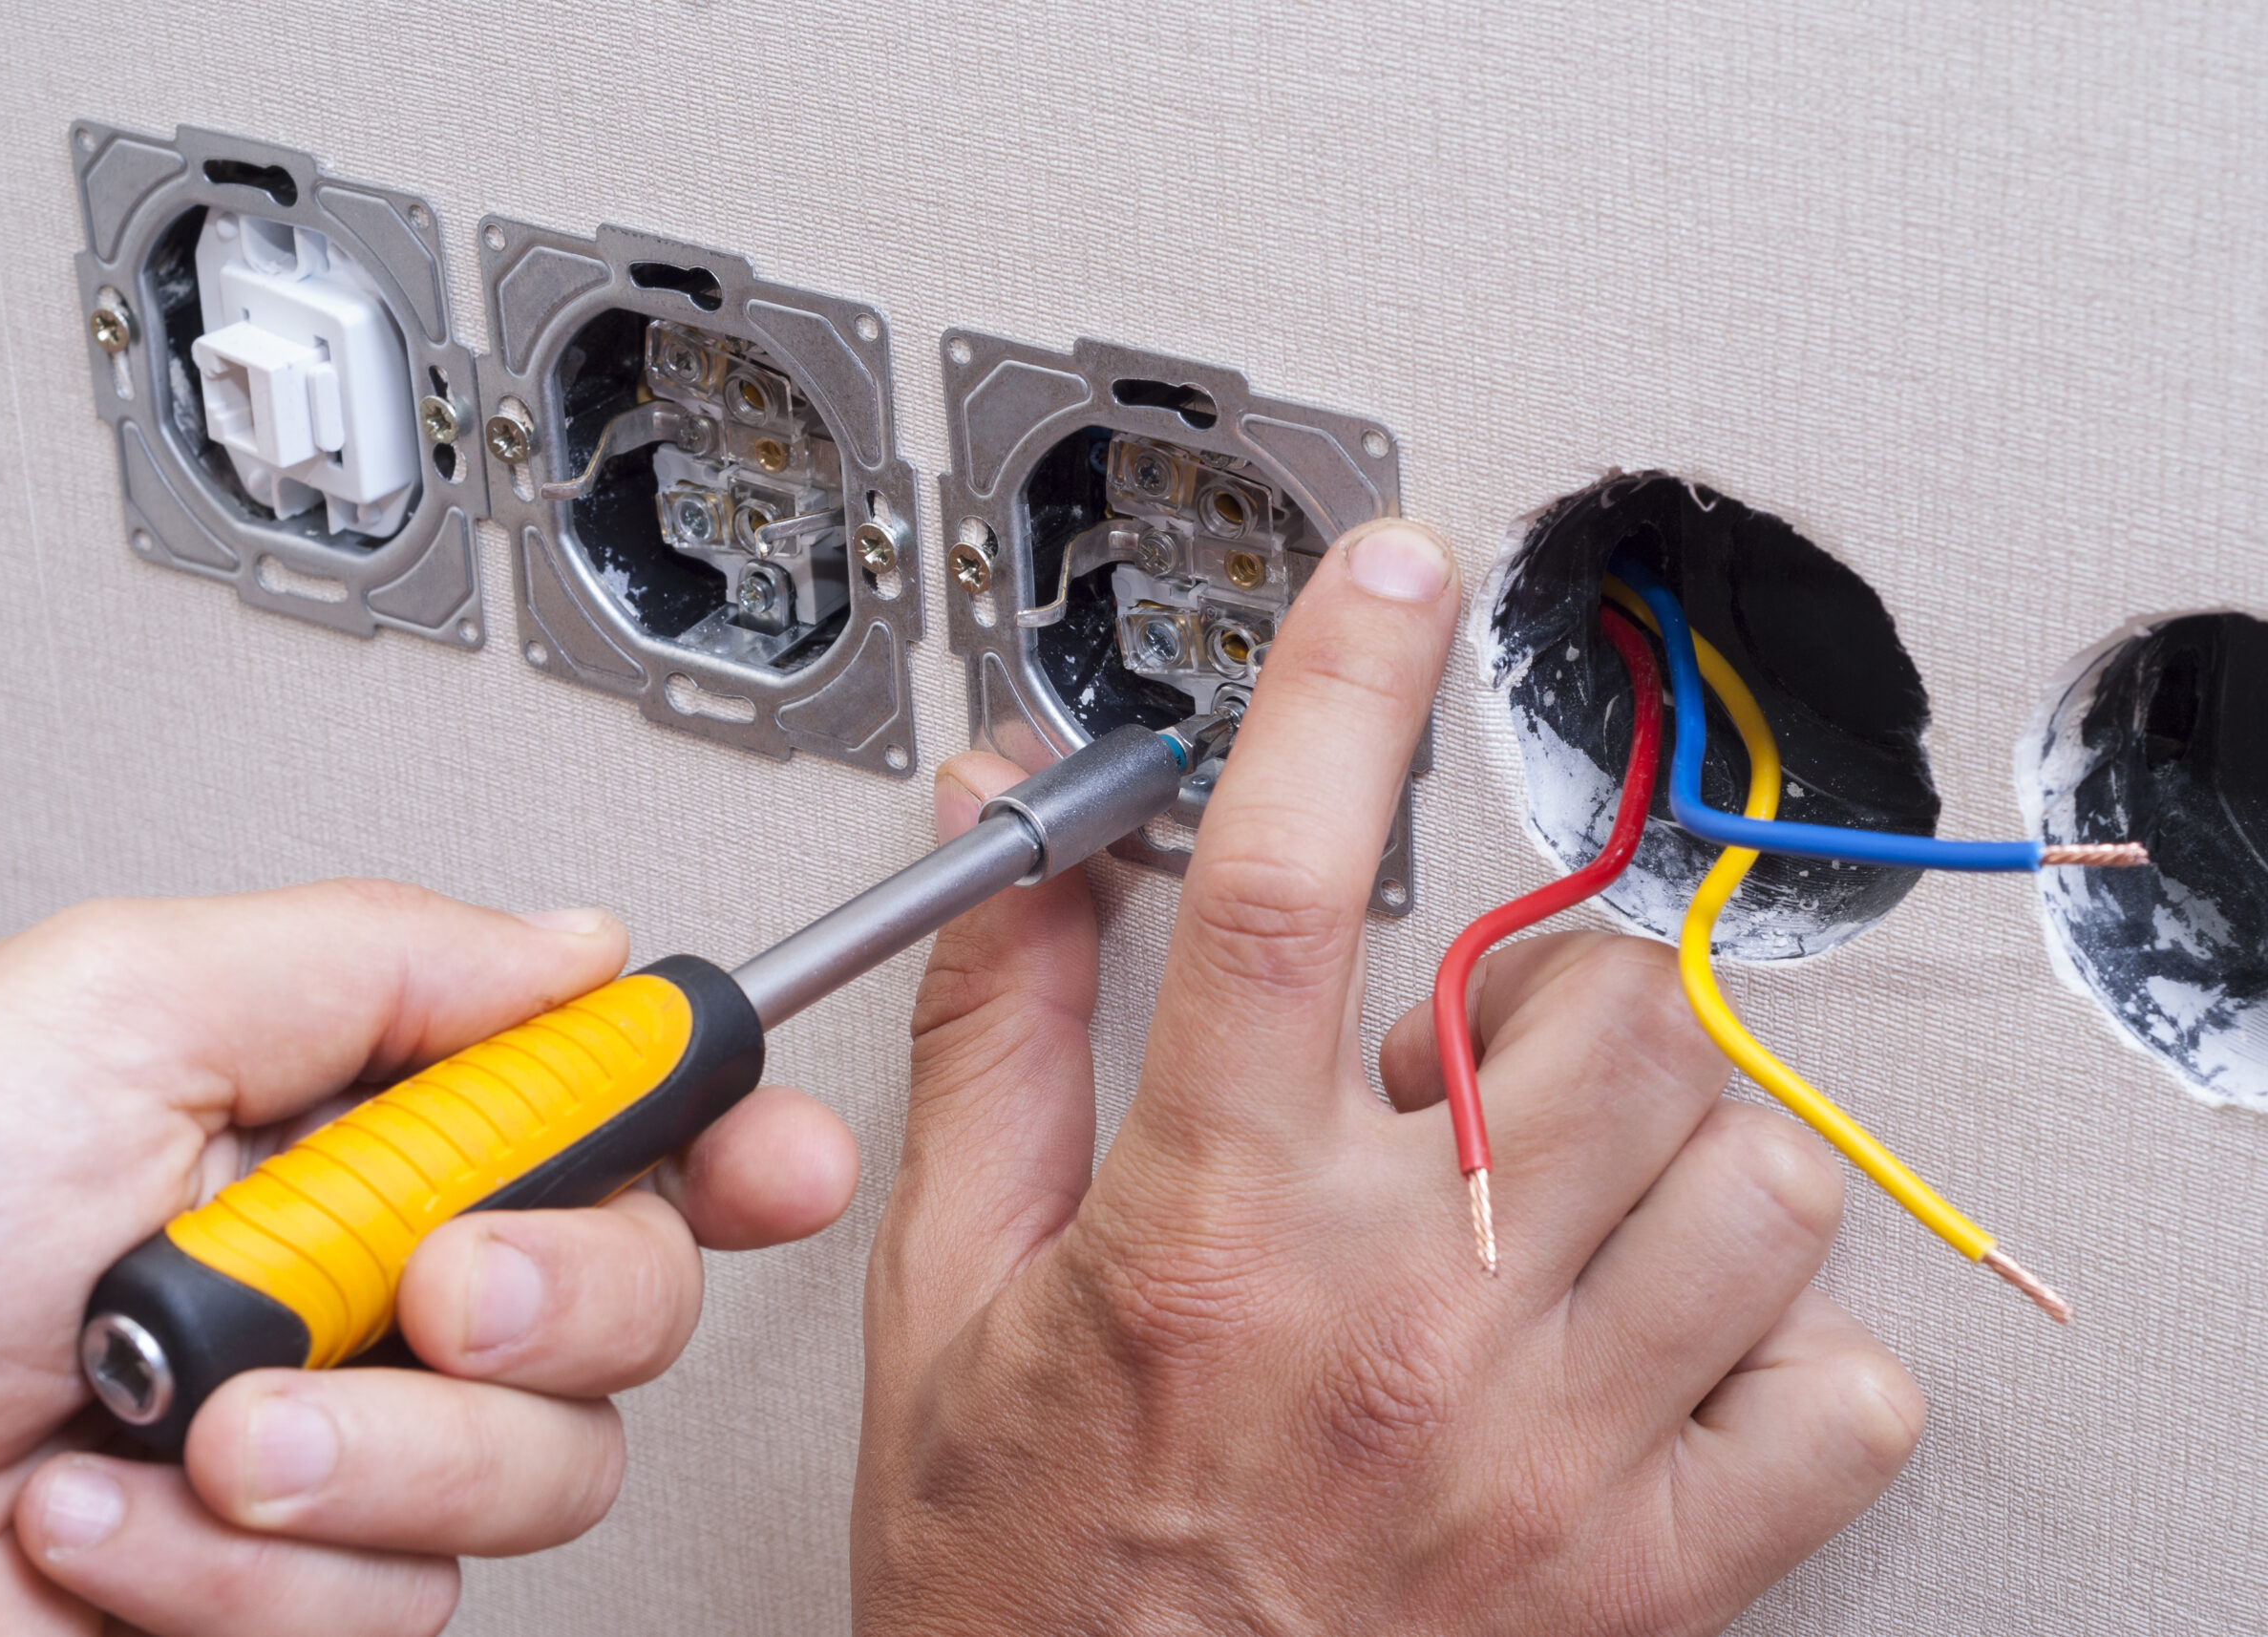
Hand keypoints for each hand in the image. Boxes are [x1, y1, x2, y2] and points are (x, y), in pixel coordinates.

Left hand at [0, 881, 857, 1636]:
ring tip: (203, 1421)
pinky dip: (243, 1581)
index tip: (777, 1157)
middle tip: (429, 1281)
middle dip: (554, 1294)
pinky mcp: (282, 1602)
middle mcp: (361, 1282)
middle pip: (632, 1294)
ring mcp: (332, 1450)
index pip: (603, 1113)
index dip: (726, 1133)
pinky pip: (398, 1612)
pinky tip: (111, 1523)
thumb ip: (386, 957)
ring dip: (371, 1451)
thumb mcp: (115, 1003)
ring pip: (542, 1471)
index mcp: (341, 1116)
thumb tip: (583, 947)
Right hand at [855, 520, 1923, 1634]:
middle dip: (1549, 986)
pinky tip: (1664, 1346)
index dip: (1341, 687)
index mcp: (1206, 1231)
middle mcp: (1393, 1322)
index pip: (1276, 883)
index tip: (1393, 579)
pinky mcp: (1647, 1574)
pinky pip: (1842, 1392)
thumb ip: (996, 1033)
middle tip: (1476, 1052)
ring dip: (1674, 1144)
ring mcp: (1543, 1450)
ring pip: (1754, 1171)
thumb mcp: (949, 1291)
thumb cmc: (1020, 1575)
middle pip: (1596, 1004)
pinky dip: (1791, 1347)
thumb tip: (1018, 837)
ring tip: (1568, 1193)